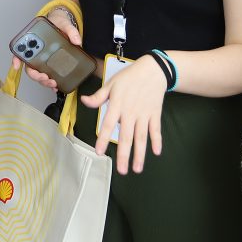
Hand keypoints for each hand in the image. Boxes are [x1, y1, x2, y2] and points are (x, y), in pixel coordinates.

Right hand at [20, 6, 86, 91]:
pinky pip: (47, 75)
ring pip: (37, 73)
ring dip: (42, 81)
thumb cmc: (59, 23)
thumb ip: (70, 31)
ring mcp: (42, 60)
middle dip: (35, 75)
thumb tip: (77, 41)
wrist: (64, 26)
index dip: (16, 58)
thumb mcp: (65, 24)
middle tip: (44, 77)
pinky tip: (56, 86)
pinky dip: (49, 83)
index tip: (17, 66)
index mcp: (34, 40)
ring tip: (52, 84)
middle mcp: (36, 52)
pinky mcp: (50, 64)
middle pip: (29, 66)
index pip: (20, 50)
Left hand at [80, 55, 164, 174]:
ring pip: (141, 137)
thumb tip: (83, 101)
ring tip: (137, 168)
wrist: (153, 69)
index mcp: (117, 105)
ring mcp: (144, 114)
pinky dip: (157, 140)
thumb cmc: (129, 77)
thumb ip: (98, 96)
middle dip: (124, 155)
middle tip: (122, 171)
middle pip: (126, 136)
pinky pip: (156, 129)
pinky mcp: (155, 113)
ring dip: (140, 153)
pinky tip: (156, 153)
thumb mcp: (111, 84)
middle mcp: (130, 112)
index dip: (104, 139)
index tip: (99, 152)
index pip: (108, 124)